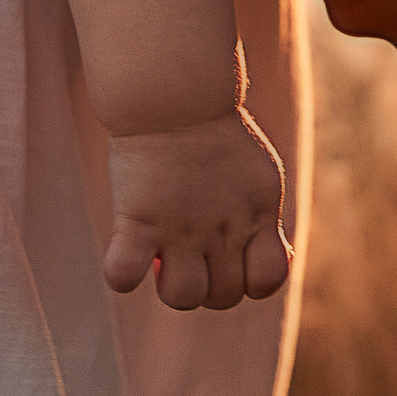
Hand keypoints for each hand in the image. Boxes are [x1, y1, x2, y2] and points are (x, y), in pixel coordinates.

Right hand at [104, 111, 291, 308]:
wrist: (178, 97)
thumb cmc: (218, 136)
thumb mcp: (260, 178)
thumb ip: (265, 223)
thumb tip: (276, 261)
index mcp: (258, 215)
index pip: (269, 281)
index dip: (252, 284)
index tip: (235, 261)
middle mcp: (224, 227)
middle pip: (224, 298)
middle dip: (209, 289)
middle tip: (193, 257)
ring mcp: (182, 225)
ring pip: (183, 297)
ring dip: (173, 289)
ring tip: (166, 260)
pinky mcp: (139, 218)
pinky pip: (124, 273)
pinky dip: (121, 275)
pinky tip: (127, 252)